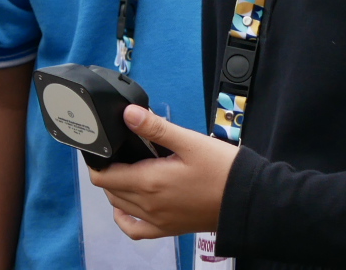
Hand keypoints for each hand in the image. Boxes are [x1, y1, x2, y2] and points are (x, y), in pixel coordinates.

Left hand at [88, 105, 238, 239]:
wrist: (248, 200)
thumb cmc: (221, 169)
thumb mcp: (188, 141)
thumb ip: (155, 128)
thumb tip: (127, 114)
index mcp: (149, 182)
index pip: (104, 176)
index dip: (97, 160)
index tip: (102, 145)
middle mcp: (148, 205)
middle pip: (109, 189)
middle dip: (107, 170)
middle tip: (117, 151)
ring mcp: (157, 220)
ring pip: (120, 206)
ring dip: (115, 189)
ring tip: (125, 169)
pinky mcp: (168, 229)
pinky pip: (135, 230)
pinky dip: (124, 218)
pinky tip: (127, 205)